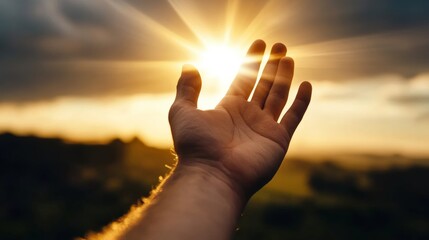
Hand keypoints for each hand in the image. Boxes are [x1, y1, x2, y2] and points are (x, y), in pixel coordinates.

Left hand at [169, 39, 311, 197]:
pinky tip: (306, 85)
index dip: (250, 61)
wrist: (212, 175)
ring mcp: (264, 128)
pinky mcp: (278, 140)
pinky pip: (293, 118)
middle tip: (278, 45)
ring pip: (278, 96)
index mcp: (228, 108)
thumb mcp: (182, 111)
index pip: (243, 79)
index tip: (259, 43)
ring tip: (288, 56)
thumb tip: (189, 66)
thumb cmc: (195, 146)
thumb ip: (187, 89)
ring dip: (284, 76)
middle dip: (270, 65)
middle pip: (263, 85)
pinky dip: (301, 102)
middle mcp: (248, 116)